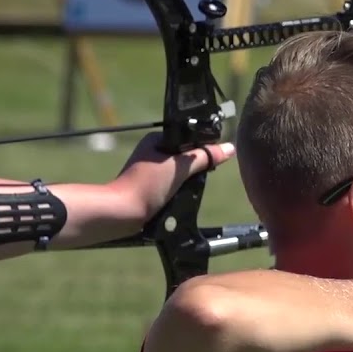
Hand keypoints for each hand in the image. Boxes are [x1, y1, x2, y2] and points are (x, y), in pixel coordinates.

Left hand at [112, 132, 236, 219]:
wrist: (122, 212)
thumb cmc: (148, 184)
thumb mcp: (180, 168)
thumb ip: (204, 157)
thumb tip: (230, 148)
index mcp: (156, 140)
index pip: (188, 139)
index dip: (203, 148)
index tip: (213, 160)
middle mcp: (153, 153)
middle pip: (186, 157)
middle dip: (197, 167)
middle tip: (203, 176)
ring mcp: (152, 172)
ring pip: (181, 173)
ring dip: (190, 181)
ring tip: (193, 189)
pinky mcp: (152, 188)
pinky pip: (175, 185)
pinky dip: (182, 191)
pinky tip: (185, 197)